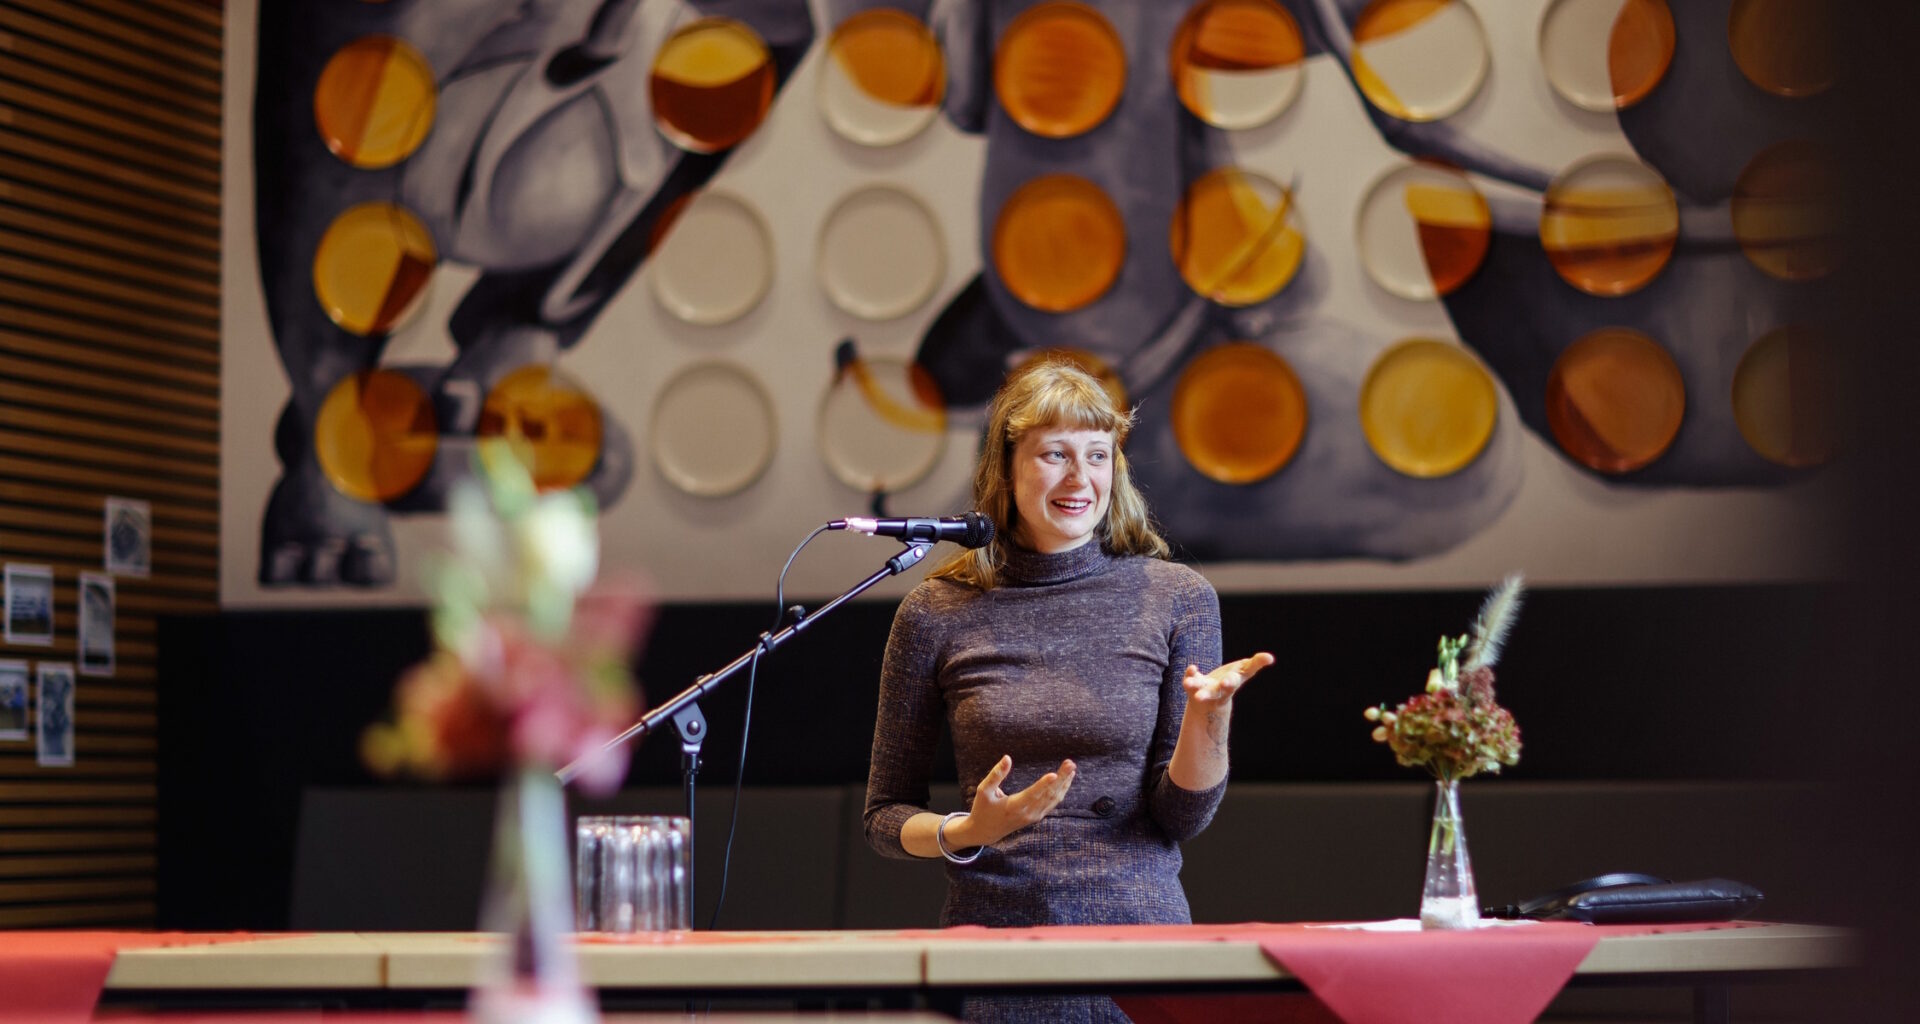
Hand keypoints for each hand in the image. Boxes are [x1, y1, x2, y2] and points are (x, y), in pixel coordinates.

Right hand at [958, 754, 1075, 847]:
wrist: (985, 832)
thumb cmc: (983, 809)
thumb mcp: (984, 791)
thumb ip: (996, 775)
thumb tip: (1007, 757)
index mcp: (1013, 806)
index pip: (1032, 794)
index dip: (1043, 784)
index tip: (1054, 773)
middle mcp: (1027, 813)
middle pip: (1048, 795)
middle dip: (1061, 778)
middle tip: (1070, 763)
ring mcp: (1034, 816)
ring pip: (1054, 799)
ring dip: (1064, 783)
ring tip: (1071, 767)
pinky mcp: (1036, 816)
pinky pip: (1052, 803)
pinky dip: (1061, 791)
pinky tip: (1066, 779)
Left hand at [1183, 652, 1274, 703]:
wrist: (1210, 703)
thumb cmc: (1230, 680)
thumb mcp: (1244, 671)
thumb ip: (1256, 663)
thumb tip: (1271, 658)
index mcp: (1232, 683)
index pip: (1235, 681)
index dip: (1233, 680)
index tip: (1227, 683)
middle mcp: (1219, 689)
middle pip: (1221, 690)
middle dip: (1222, 687)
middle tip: (1224, 684)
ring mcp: (1205, 690)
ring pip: (1201, 690)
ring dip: (1194, 686)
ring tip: (1188, 683)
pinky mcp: (1193, 687)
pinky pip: (1190, 680)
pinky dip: (1189, 675)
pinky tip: (1192, 668)